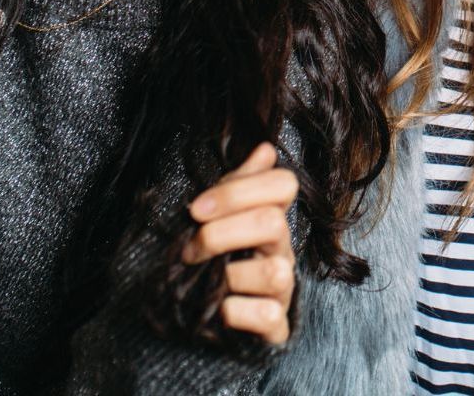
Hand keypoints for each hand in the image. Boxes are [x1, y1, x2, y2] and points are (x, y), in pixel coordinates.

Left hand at [184, 142, 298, 344]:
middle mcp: (282, 250)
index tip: (197, 208)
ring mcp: (283, 289)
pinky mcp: (275, 326)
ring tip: (204, 283)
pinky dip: (236, 314)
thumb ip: (238, 186)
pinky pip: (266, 315)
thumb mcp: (220, 220)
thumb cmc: (214, 262)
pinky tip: (218, 312)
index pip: (283, 184)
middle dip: (223, 234)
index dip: (240, 190)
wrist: (204, 323)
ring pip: (275, 272)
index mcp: (270, 218)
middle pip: (274, 223)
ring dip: (229, 277)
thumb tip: (265, 148)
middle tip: (190, 248)